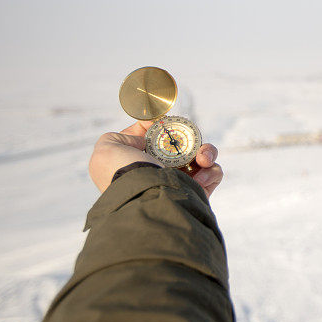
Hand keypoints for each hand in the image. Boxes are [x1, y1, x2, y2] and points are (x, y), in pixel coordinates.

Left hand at [89, 121, 223, 198]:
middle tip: (192, 142)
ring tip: (203, 159)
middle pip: (186, 146)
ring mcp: (181, 181)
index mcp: (143, 159)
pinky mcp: (198, 192)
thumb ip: (122, 135)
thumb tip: (148, 134)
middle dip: (192, 139)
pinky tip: (200, 177)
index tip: (166, 123)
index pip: (160, 138)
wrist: (141, 198)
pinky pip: (214, 174)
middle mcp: (163, 170)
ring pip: (203, 158)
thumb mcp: (107, 147)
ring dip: (206, 153)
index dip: (166, 127)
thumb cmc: (122, 172)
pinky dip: (211, 171)